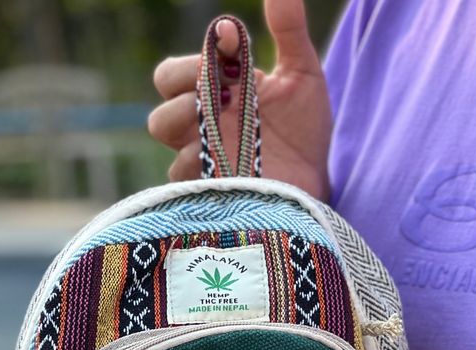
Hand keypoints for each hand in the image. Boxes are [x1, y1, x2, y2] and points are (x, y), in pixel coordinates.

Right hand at [148, 0, 330, 198]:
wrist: (317, 178)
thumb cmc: (305, 129)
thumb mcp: (302, 74)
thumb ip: (288, 31)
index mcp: (211, 96)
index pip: (170, 76)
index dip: (191, 62)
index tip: (230, 46)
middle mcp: (197, 130)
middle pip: (158, 117)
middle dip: (184, 99)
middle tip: (222, 96)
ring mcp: (200, 163)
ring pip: (169, 153)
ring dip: (192, 132)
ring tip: (227, 129)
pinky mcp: (209, 192)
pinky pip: (184, 181)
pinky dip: (204, 167)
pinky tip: (235, 159)